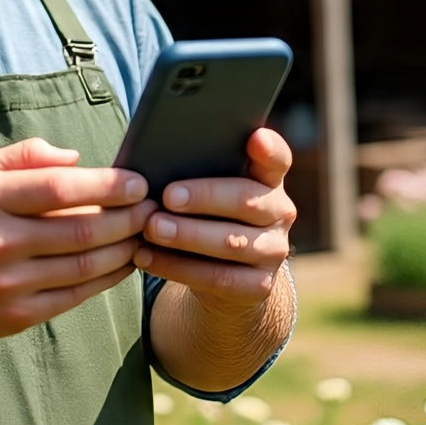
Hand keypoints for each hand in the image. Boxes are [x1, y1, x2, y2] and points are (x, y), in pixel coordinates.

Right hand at [0, 137, 152, 340]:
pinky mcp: (17, 314)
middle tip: (153, 208)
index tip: (137, 182)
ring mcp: (6, 282)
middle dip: (127, 217)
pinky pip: (76, 295)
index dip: (104, 185)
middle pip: (79, 230)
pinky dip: (108, 279)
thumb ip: (24, 155)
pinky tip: (124, 262)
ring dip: (124, 248)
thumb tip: (76, 158)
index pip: (57, 188)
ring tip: (145, 232)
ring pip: (83, 265)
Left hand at [132, 128, 294, 312]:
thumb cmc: (204, 213)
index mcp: (267, 179)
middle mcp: (279, 213)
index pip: (276, 158)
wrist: (224, 272)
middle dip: (204, 197)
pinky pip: (216, 277)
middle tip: (167, 196)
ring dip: (187, 235)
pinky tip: (146, 256)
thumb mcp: (206, 189)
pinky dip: (176, 267)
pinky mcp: (258, 286)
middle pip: (246, 199)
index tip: (255, 138)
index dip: (269, 149)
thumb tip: (153, 162)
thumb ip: (196, 171)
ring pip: (231, 242)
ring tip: (151, 227)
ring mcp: (274, 250)